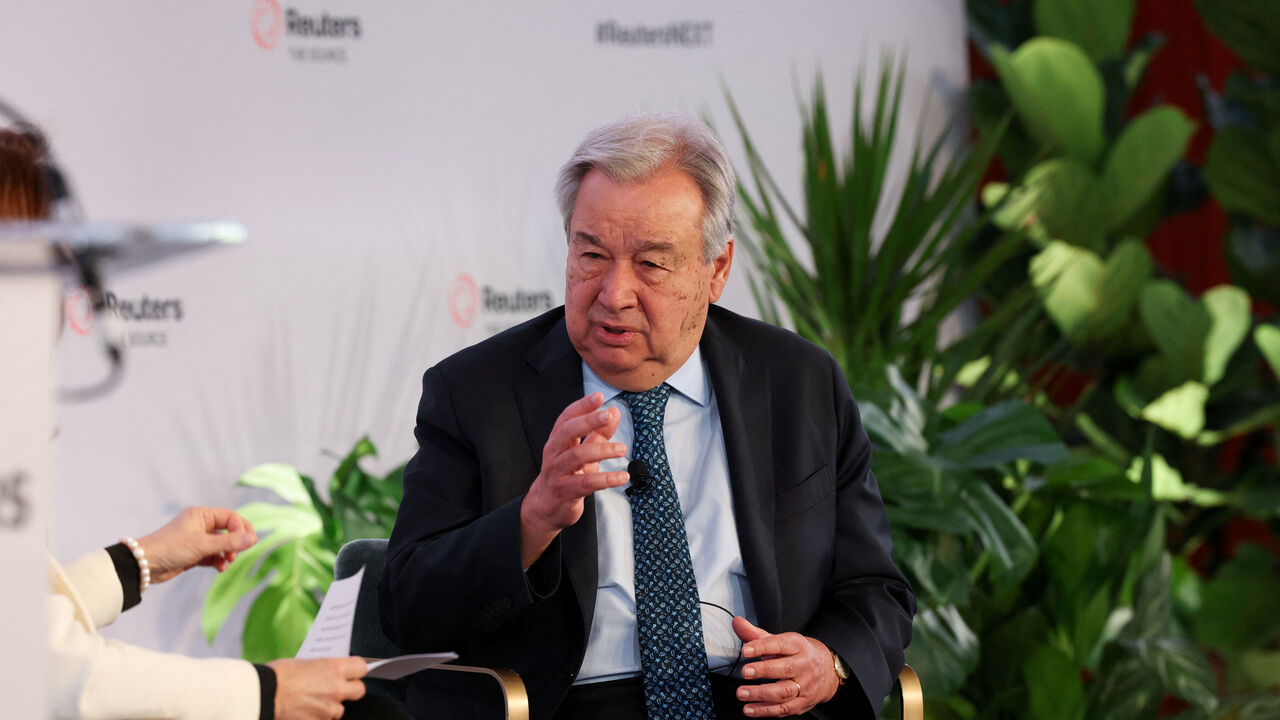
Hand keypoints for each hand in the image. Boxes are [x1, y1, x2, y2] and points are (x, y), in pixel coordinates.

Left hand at [136, 506, 257, 582]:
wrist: (144, 565)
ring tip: (225, 564)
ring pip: (221, 545)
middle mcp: (201, 524)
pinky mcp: (193, 553)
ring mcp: (197, 539)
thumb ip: (229, 543)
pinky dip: (218, 561)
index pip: (231, 517)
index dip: (242, 529)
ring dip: (226, 555)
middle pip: (228, 531)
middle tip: (236, 555)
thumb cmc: (171, 548)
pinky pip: (213, 555)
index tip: (248, 543)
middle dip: (235, 544)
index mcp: (202, 515)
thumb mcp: (203, 545)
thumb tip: (254, 539)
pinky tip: (219, 568)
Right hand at [267, 657, 366, 719]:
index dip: (356, 669)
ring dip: (330, 707)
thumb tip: (328, 672)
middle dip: (350, 689)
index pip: (361, 668)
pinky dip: (317, 717)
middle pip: (359, 690)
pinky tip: (305, 712)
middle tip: (338, 688)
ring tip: (313, 702)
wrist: (263, 693)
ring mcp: (328, 709)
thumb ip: (322, 669)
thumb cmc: (279, 674)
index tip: (352, 670)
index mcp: (334, 669)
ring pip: (339, 710)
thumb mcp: (304, 662)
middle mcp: (336, 689)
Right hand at [519, 392, 627, 566]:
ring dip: (602, 450)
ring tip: (622, 449)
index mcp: (558, 441)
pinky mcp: (565, 491)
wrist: (544, 508)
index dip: (581, 406)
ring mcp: (558, 473)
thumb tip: (614, 413)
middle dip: (588, 421)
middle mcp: (555, 454)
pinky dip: (606, 479)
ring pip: (577, 456)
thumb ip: (598, 434)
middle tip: (608, 415)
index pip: (567, 418)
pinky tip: (622, 476)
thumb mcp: (581, 453)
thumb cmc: (565, 476)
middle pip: (568, 432)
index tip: (598, 396)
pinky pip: (587, 483)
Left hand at [733, 616, 839, 716]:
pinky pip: (784, 709)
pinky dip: (765, 710)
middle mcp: (804, 665)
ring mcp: (805, 686)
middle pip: (785, 669)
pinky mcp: (802, 703)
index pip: (780, 644)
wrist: (828, 671)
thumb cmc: (800, 654)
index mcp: (798, 646)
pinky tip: (750, 709)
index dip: (762, 647)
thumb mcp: (782, 641)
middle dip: (763, 670)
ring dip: (761, 694)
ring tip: (742, 693)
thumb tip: (737, 623)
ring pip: (784, 691)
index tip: (745, 650)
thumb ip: (757, 634)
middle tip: (745, 672)